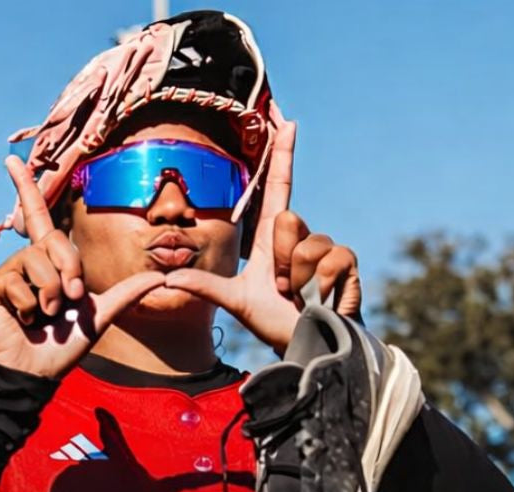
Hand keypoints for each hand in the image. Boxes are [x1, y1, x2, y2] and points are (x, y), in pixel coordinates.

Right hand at [0, 156, 165, 377]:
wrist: (36, 375)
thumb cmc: (62, 347)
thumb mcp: (99, 317)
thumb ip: (126, 294)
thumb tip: (161, 279)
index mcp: (48, 264)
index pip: (39, 218)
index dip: (26, 188)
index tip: (11, 159)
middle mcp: (26, 263)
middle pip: (54, 242)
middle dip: (70, 273)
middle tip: (69, 301)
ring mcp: (6, 274)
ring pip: (38, 261)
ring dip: (51, 294)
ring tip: (45, 316)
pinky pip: (18, 282)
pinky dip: (30, 306)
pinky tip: (24, 321)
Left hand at [163, 121, 361, 352]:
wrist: (307, 347)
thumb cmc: (274, 323)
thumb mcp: (236, 302)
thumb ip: (205, 287)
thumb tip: (167, 280)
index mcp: (273, 239)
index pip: (277, 187)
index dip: (282, 155)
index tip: (286, 122)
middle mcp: (301, 237)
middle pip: (287, 220)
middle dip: (281, 260)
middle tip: (282, 288)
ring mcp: (325, 249)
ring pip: (307, 245)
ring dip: (299, 280)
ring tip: (300, 298)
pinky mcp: (346, 264)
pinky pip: (330, 261)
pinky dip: (320, 288)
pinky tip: (322, 301)